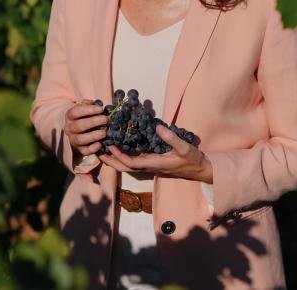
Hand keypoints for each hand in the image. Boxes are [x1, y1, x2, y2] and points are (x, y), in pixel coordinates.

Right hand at [64, 101, 108, 156]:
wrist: (77, 131)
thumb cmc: (84, 117)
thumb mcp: (84, 108)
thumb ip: (89, 105)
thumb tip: (98, 103)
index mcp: (70, 116)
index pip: (75, 112)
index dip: (88, 110)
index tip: (100, 109)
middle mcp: (69, 128)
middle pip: (78, 126)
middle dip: (93, 122)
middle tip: (105, 119)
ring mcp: (73, 140)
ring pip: (80, 139)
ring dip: (93, 136)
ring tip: (104, 133)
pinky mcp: (79, 149)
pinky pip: (84, 151)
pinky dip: (92, 149)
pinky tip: (100, 145)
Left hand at [98, 124, 213, 182]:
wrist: (199, 169)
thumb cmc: (192, 159)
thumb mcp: (185, 147)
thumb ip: (171, 138)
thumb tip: (157, 126)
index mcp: (155, 164)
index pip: (132, 163)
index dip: (120, 156)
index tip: (110, 146)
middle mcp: (149, 167)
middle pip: (125, 167)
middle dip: (111, 161)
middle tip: (97, 152)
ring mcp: (150, 165)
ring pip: (128, 166)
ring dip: (114, 160)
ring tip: (102, 150)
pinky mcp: (151, 162)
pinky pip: (133, 161)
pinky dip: (123, 156)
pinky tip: (117, 148)